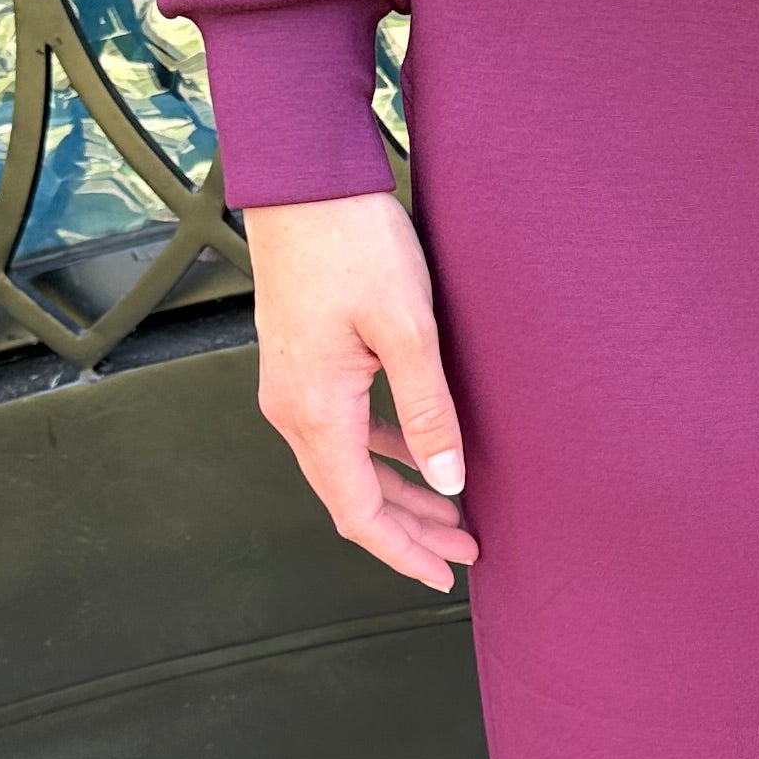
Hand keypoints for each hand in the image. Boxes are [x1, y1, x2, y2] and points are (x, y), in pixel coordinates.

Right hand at [243, 190, 478, 593]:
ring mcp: (291, 387)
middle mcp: (292, 410)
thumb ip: (429, 412)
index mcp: (316, 412)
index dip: (402, 552)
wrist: (303, 180)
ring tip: (453, 511)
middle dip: (409, 530)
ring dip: (398, 493)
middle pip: (351, 498)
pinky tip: (416, 454)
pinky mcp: (301, 363)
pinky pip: (340, 431)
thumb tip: (448, 483)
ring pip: (347, 466)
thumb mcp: (407, 329)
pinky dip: (381, 454)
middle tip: (466, 549)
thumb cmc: (355, 242)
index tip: (445, 577)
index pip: (358, 513)